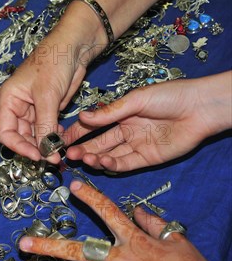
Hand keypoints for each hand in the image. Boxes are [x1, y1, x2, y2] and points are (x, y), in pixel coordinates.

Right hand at [0, 27, 87, 163]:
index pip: (5, 132)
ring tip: (58, 152)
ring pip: (34, 135)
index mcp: (8, 100)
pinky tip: (62, 141)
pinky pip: (47, 129)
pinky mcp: (48, 110)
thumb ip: (45, 125)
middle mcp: (17, 107)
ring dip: (45, 145)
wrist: (74, 46)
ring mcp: (33, 110)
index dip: (18, 147)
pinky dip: (53, 137)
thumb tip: (45, 151)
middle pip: (20, 136)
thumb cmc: (53, 63)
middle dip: (34, 148)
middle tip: (51, 158)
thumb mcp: (47, 96)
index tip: (36, 156)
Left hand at [19, 181, 231, 260]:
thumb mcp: (176, 240)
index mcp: (133, 239)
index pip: (108, 211)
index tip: (72, 187)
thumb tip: (138, 210)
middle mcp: (118, 257)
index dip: (90, 197)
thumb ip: (154, 223)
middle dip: (47, 245)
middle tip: (23, 243)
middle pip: (76, 248)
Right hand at [65, 72, 231, 171]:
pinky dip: (113, 164)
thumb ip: (109, 112)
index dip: (77, 132)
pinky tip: (103, 161)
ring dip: (95, 157)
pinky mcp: (148, 158)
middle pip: (99, 143)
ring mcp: (136, 146)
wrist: (200, 107)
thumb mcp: (135, 100)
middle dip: (82, 149)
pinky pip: (126, 163)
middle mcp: (127, 131)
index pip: (93, 126)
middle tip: (68, 154)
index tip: (61, 139)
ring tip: (82, 158)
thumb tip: (83, 117)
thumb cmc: (170, 96)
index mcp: (121, 115)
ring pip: (110, 155)